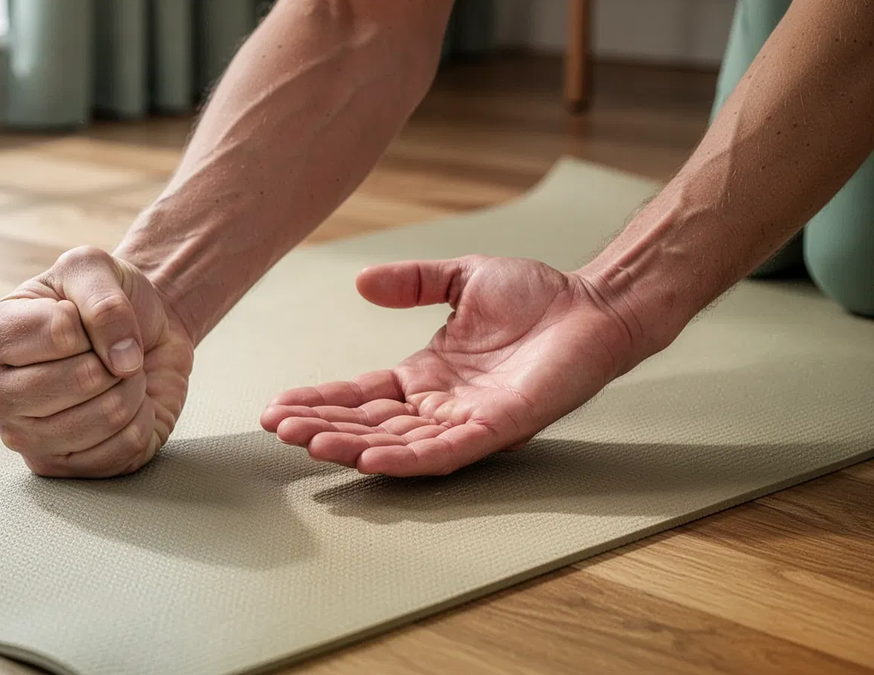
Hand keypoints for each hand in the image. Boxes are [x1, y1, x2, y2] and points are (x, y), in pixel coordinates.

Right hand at [0, 246, 193, 477]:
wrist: (133, 334)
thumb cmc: (99, 300)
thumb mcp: (94, 268)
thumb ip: (104, 300)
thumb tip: (122, 360)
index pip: (63, 333)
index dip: (93, 321)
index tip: (83, 317)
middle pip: (84, 379)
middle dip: (116, 358)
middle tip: (108, 351)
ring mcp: (22, 439)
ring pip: (109, 416)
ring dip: (131, 387)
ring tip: (116, 375)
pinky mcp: (58, 469)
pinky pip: (124, 449)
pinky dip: (141, 419)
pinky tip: (123, 404)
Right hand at [261, 255, 636, 476]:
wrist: (595, 303)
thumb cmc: (539, 295)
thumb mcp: (461, 279)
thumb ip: (413, 282)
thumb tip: (361, 282)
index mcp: (427, 377)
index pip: (361, 396)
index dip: (320, 401)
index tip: (279, 406)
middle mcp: (441, 407)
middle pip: (369, 425)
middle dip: (322, 427)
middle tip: (278, 429)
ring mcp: (467, 421)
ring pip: (399, 444)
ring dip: (353, 446)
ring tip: (310, 444)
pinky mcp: (499, 428)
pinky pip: (446, 453)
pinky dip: (407, 459)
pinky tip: (370, 459)